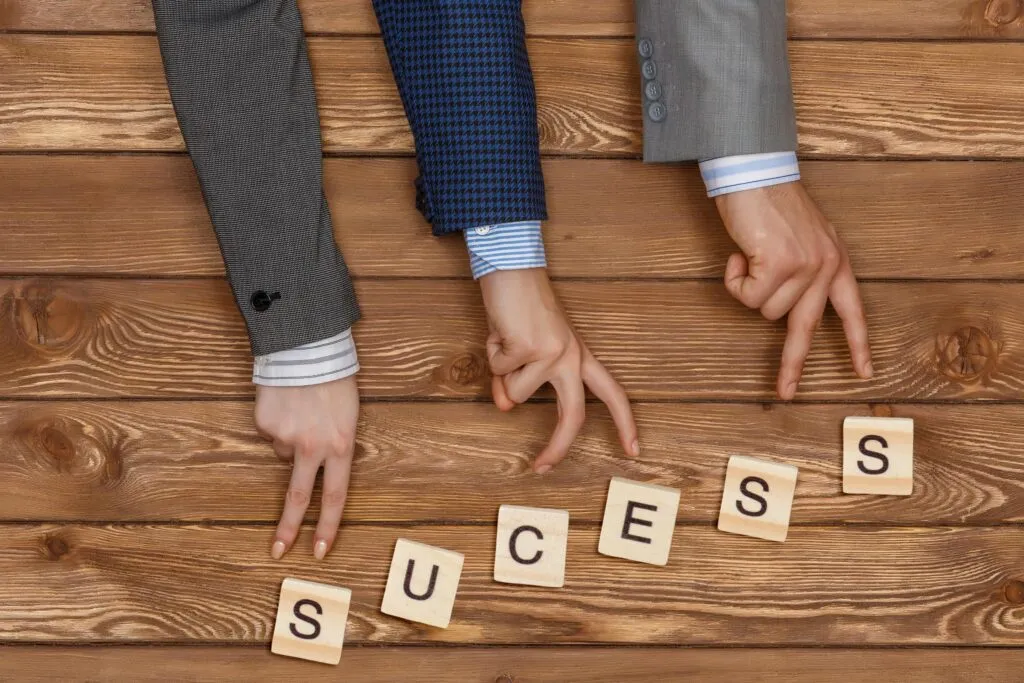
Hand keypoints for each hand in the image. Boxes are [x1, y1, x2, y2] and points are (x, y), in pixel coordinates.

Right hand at [254, 376, 359, 560]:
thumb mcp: (349, 415)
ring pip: (284, 453)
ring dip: (291, 439)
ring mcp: (286, 437)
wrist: (308, 347)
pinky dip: (277, 421)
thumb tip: (309, 464)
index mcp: (341, 446)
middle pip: (299, 497)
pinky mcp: (265, 425)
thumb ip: (334, 444)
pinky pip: (270, 432)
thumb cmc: (335, 379)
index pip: (336, 496)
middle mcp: (313, 447)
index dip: (328, 526)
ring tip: (302, 410)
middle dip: (289, 528)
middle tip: (278, 551)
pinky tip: (286, 401)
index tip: (319, 551)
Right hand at [480, 268, 638, 471]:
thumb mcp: (523, 352)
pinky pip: (499, 371)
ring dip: (501, 372)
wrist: (511, 268)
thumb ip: (517, 382)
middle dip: (557, 447)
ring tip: (504, 341)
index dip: (624, 423)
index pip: (611, 393)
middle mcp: (572, 356)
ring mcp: (553, 352)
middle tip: (541, 469)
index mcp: (580, 355)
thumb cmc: (519, 308)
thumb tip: (504, 406)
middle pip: (572, 415)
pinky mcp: (529, 347)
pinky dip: (491, 353)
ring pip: (515, 394)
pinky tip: (499, 330)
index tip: (633, 450)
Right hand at [714, 182, 872, 398]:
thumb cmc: (768, 203)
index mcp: (836, 260)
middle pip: (805, 329)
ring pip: (766, 311)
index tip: (863, 373)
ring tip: (747, 257)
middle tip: (784, 391)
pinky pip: (747, 297)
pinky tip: (738, 255)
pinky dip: (734, 281)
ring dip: (747, 288)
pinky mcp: (780, 265)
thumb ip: (802, 269)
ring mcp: (806, 266)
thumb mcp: (798, 239)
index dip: (857, 344)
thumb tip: (781, 305)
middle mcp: (827, 265)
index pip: (852, 310)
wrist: (753, 172)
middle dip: (791, 364)